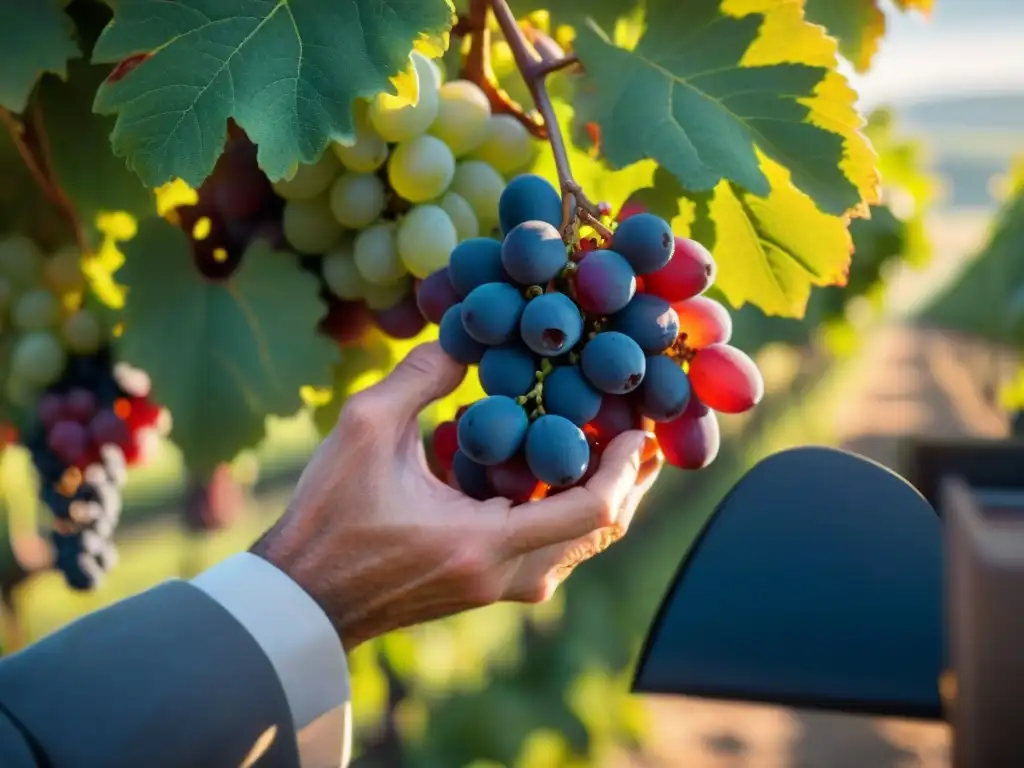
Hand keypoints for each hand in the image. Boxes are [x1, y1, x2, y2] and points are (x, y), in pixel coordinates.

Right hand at [251, 342, 661, 649]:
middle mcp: (505, 577)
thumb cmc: (329, 516)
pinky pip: (551, 551)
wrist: (305, 598)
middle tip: (644, 430)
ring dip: (603, 495)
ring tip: (611, 445)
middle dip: (630, 480)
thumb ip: (420, 376)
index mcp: (484, 543)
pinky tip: (553, 468)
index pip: (589, 510)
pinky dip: (566, 510)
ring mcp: (499, 589)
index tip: (640, 428)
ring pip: (580, 545)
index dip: (625, 466)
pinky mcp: (487, 589)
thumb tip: (464, 335)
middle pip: (600, 531)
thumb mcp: (365, 430)